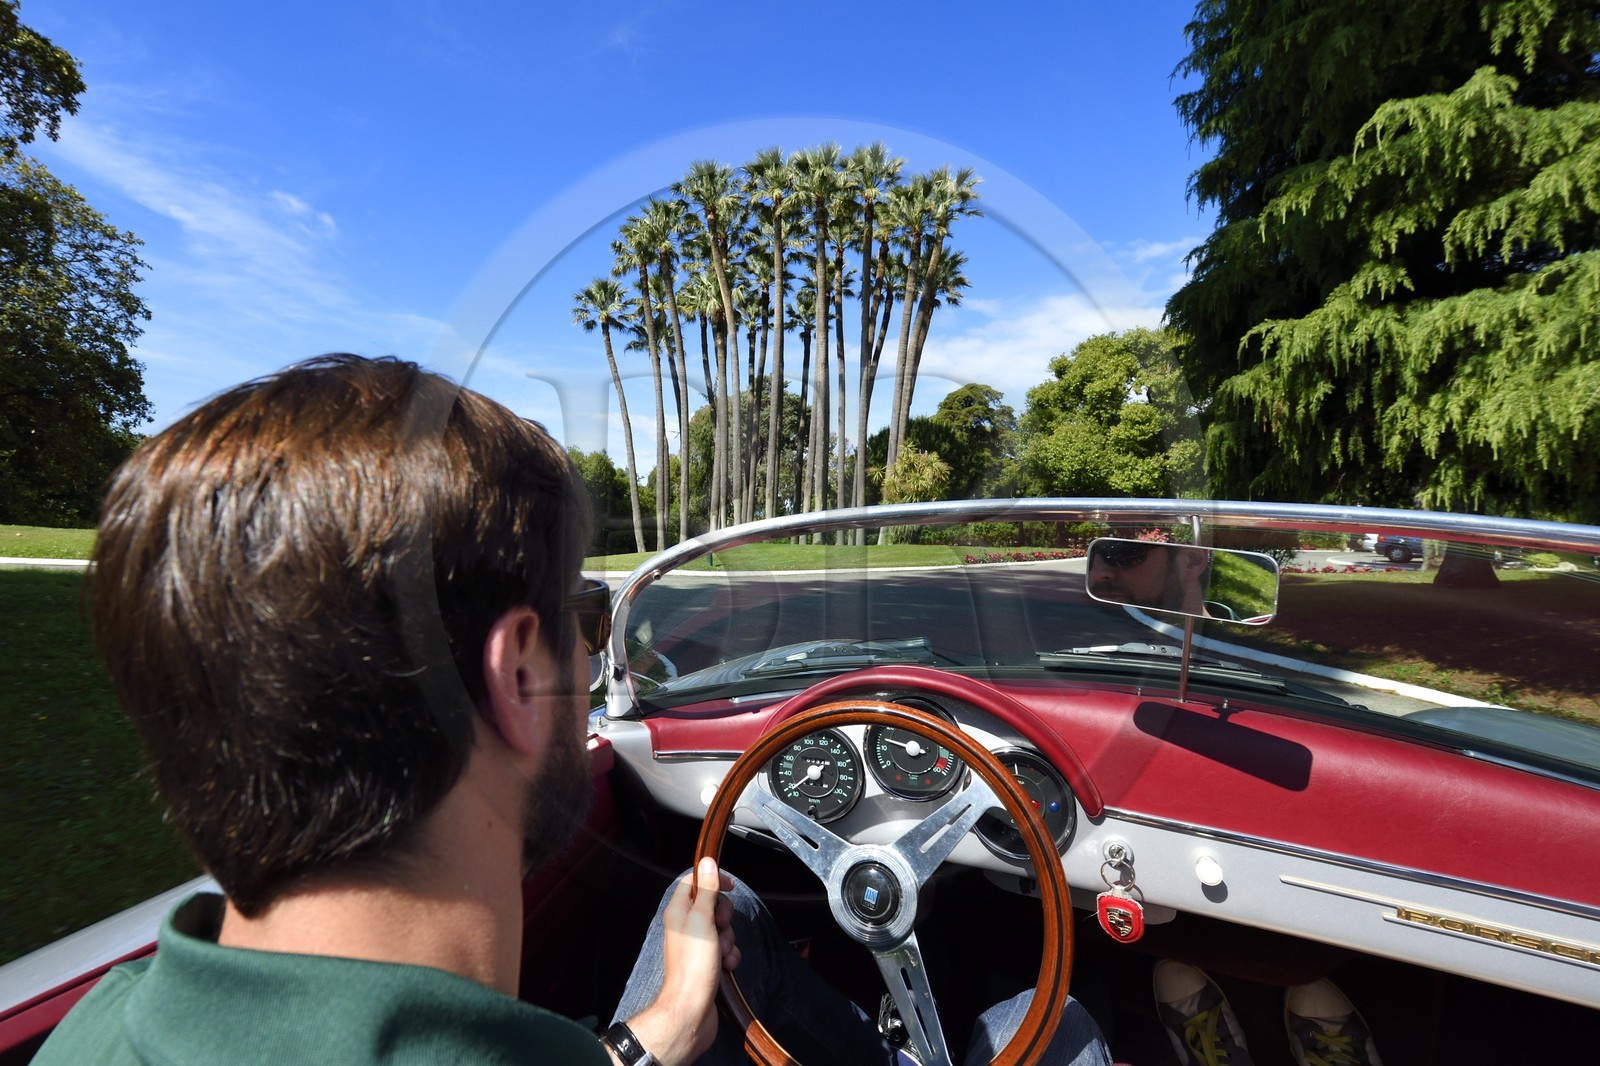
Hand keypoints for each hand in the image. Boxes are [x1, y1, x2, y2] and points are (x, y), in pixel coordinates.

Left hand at [620, 858, 739, 1065]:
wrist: (692, 1009)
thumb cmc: (694, 964)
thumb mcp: (702, 919)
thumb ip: (707, 890)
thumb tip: (707, 861)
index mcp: (678, 911)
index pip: (694, 881)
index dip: (712, 879)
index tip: (729, 885)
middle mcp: (685, 926)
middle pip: (712, 905)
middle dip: (724, 915)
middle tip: (721, 926)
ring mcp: (696, 946)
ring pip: (721, 929)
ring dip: (728, 939)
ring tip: (721, 954)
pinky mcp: (707, 962)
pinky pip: (724, 949)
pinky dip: (729, 955)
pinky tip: (726, 966)